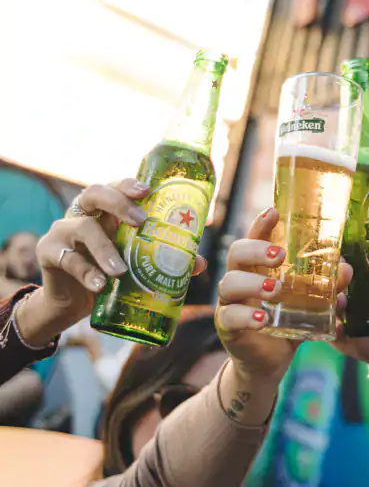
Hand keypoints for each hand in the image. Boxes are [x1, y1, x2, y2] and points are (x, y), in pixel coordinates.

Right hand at [17, 178, 206, 344]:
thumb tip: (201, 263)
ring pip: (82, 228)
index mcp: (104, 210)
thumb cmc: (107, 273)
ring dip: (105, 248)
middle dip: (119, 202)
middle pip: (94, 192)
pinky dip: (87, 272)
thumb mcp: (133, 263)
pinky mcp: (49, 254)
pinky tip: (100, 285)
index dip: (129, 184)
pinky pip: (68, 259)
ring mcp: (62, 231)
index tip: (147, 190)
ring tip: (121, 270)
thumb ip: (163, 260)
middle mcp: (82, 213)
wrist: (71, 303)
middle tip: (140, 221)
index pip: (115, 186)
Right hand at [215, 208, 352, 385]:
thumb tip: (346, 270)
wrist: (269, 362)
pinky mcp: (226, 327)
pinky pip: (229, 316)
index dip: (261, 223)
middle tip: (280, 255)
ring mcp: (229, 302)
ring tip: (276, 290)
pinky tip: (263, 320)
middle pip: (236, 253)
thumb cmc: (286, 322)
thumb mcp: (308, 304)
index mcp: (257, 267)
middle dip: (256, 249)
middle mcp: (239, 278)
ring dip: (253, 284)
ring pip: (229, 283)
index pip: (254, 237)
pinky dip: (245, 317)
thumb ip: (325, 289)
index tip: (274, 212)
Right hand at [334, 234, 368, 380]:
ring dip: (330, 298)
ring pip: (322, 301)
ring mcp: (336, 310)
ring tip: (344, 300)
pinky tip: (342, 327)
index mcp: (353, 264)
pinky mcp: (338, 334)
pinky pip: (328, 330)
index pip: (333, 249)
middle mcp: (339, 285)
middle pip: (322, 273)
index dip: (331, 243)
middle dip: (331, 269)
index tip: (337, 240)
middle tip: (347, 268)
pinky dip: (333, 327)